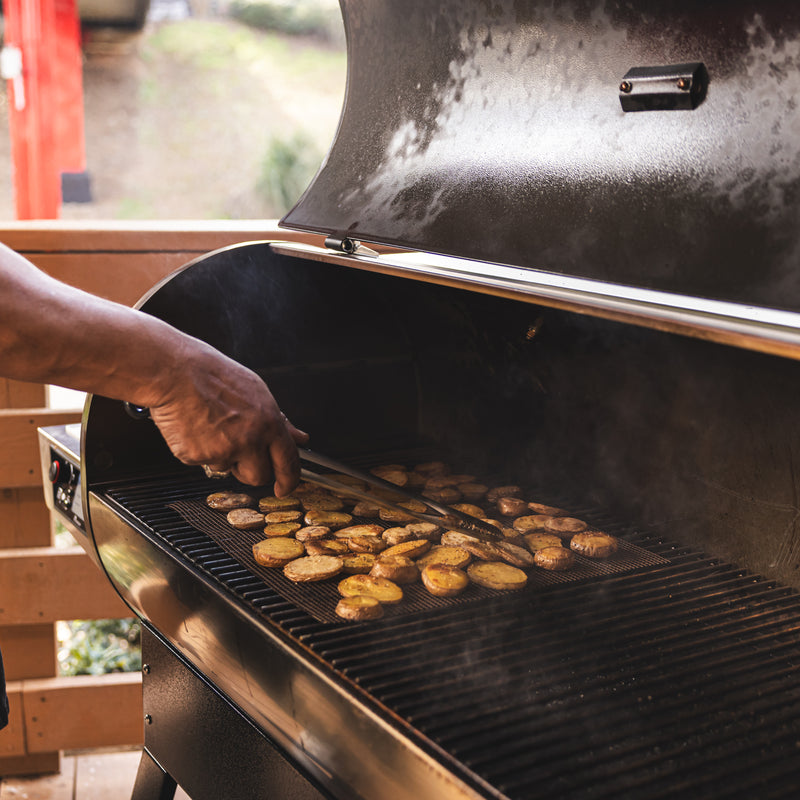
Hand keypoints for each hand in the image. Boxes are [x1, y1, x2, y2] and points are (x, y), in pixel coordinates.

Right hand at [149, 346, 307, 493]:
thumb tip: (300, 437)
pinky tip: (195, 427)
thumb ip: (280, 421)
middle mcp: (249, 439)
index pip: (288, 462)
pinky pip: (202, 463)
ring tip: (212, 427)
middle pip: (258, 476)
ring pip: (228, 470)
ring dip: (222, 457)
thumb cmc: (213, 376)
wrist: (174, 372)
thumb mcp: (256, 391)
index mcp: (268, 422)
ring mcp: (223, 450)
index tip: (284, 487)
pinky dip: (199, 450)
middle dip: (250, 470)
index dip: (289, 480)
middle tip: (238, 449)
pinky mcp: (197, 456)